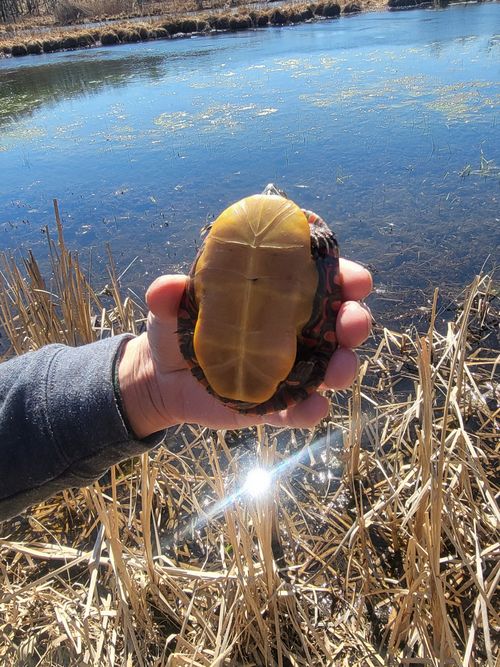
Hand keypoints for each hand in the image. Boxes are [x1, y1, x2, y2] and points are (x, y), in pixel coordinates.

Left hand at [118, 259, 371, 437]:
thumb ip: (168, 295)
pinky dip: (310, 411)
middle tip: (352, 322)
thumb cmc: (177, 328)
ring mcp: (290, 370)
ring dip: (343, 367)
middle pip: (340, 324)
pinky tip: (311, 408)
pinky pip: (301, 410)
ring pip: (331, 368)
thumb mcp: (170, 307)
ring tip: (338, 369)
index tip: (354, 278)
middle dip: (355, 320)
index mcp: (279, 297)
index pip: (323, 282)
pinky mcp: (277, 405)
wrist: (163, 377)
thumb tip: (166, 289)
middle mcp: (295, 332)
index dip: (346, 277)